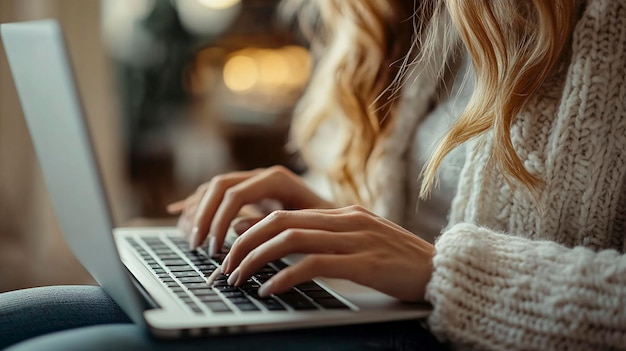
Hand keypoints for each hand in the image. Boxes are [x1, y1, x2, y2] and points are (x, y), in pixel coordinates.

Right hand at [167, 166, 333, 253]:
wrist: (341, 218)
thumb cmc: (328, 224)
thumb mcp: (306, 228)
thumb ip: (273, 227)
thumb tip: (235, 231)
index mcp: (276, 179)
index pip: (235, 193)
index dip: (219, 220)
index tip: (214, 247)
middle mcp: (261, 175)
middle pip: (218, 186)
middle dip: (203, 216)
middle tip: (197, 244)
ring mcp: (253, 182)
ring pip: (213, 189)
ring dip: (198, 212)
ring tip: (191, 239)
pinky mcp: (249, 194)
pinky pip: (216, 195)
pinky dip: (200, 208)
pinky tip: (187, 222)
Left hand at [220, 205, 433, 301]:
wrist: (445, 271)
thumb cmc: (400, 264)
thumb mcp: (360, 245)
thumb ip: (325, 241)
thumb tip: (281, 246)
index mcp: (342, 215)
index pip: (282, 214)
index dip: (249, 231)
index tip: (230, 252)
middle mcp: (345, 220)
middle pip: (279, 222)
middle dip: (244, 244)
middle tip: (225, 268)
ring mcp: (356, 239)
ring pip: (291, 240)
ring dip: (257, 259)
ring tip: (239, 280)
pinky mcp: (365, 263)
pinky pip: (315, 264)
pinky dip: (285, 277)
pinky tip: (271, 289)